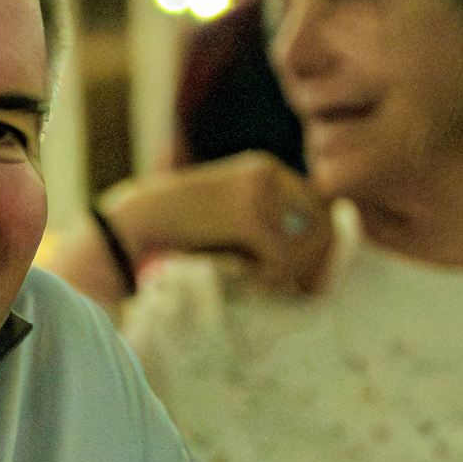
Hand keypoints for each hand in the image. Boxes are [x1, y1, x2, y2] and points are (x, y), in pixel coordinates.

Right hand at [102, 151, 333, 299]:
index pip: (320, 207)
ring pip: (310, 240)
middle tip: (296, 292)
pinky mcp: (248, 213)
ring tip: (266, 287)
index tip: (303, 278)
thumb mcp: (234, 222)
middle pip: (324, 221)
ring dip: (293, 273)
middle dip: (315, 263)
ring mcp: (260, 189)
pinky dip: (272, 279)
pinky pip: (283, 256)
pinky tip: (252, 286)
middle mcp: (270, 171)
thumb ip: (272, 231)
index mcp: (268, 169)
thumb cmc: (184, 231)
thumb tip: (320, 266)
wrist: (138, 221)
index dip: (319, 247)